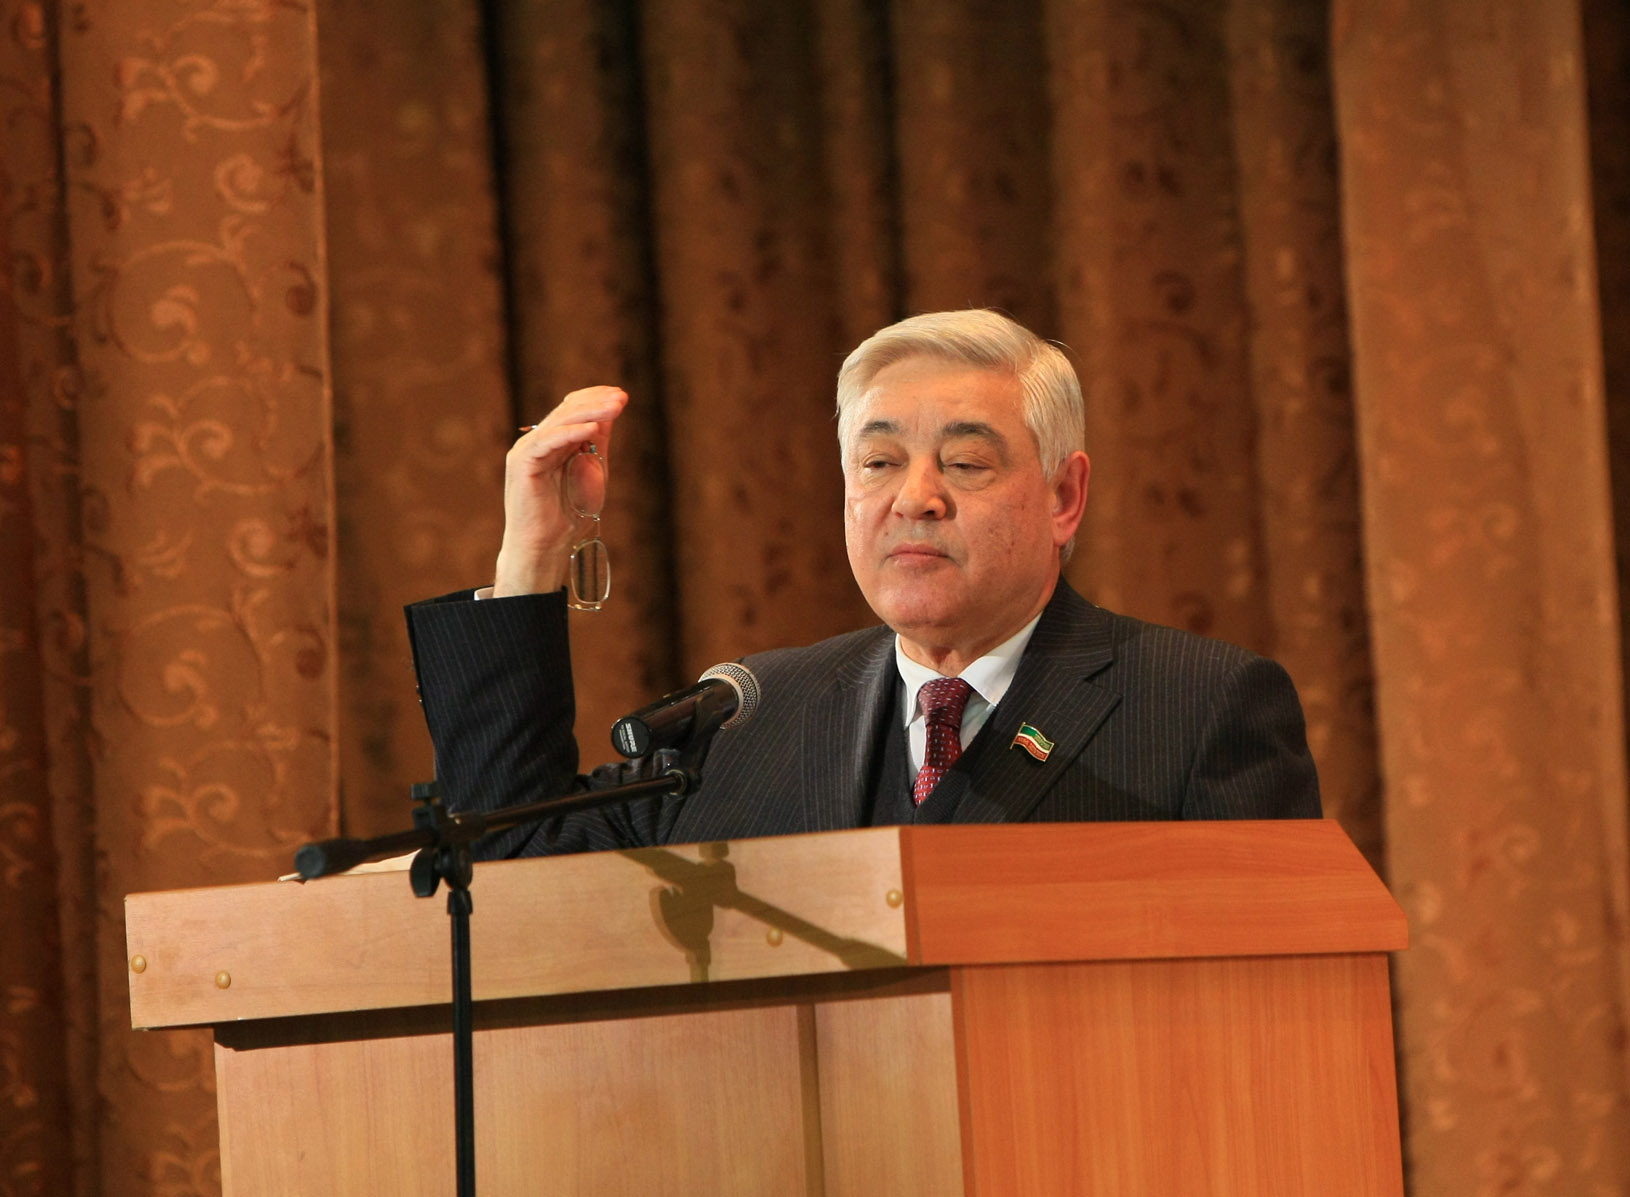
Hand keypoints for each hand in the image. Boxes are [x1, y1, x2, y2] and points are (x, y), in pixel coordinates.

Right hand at [492, 385, 627, 596]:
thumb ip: (597, 444)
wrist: (547, 546)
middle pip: (567, 412)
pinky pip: (548, 441)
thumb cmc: (569, 515)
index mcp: (552, 443)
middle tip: (621, 397)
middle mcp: (537, 443)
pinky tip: (594, 427)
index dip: (594, 399)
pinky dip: (571, 433)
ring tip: (615, 407)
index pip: (571, 411)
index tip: (621, 395)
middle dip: (596, 402)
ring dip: (590, 412)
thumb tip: (609, 414)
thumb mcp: (592, 471)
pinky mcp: (522, 463)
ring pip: (559, 422)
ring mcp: (527, 450)